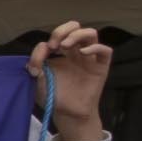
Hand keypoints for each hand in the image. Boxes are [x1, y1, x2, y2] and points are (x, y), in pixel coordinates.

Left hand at [28, 19, 111, 140]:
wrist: (66, 113)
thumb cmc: (53, 95)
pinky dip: (95, 47)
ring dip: (77, 35)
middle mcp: (76, 52)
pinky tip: (82, 53)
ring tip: (65, 46)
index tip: (39, 59)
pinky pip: (105, 50)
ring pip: (91, 34)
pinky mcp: (101, 67)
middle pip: (75, 27)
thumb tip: (39, 51)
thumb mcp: (37, 79)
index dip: (45, 45)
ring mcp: (89, 58)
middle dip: (63, 30)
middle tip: (54, 45)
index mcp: (61, 53)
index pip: (55, 38)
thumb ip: (35, 63)